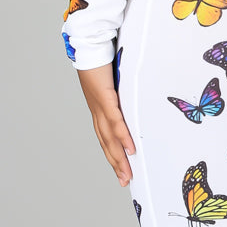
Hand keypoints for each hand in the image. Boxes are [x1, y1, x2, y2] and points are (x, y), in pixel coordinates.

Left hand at [77, 62, 135, 185]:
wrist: (89, 44)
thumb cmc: (102, 59)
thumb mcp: (116, 80)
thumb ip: (123, 92)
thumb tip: (137, 98)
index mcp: (99, 108)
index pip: (106, 137)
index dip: (113, 154)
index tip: (121, 171)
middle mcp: (97, 111)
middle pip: (107, 143)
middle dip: (116, 164)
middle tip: (125, 181)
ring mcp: (100, 106)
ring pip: (110, 138)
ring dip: (119, 158)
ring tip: (127, 174)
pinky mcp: (104, 98)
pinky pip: (116, 121)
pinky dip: (123, 137)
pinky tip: (130, 149)